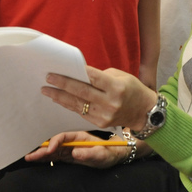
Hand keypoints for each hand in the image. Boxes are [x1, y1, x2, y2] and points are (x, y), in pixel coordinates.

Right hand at [25, 130, 127, 168]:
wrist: (115, 155)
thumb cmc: (109, 152)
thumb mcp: (102, 154)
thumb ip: (89, 153)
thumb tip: (76, 152)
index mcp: (79, 137)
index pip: (63, 137)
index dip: (54, 142)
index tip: (49, 150)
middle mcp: (72, 142)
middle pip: (54, 144)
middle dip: (42, 149)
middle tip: (31, 155)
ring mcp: (70, 149)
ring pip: (52, 151)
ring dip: (41, 154)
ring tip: (29, 158)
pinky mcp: (69, 157)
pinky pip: (55, 157)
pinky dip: (46, 159)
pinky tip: (37, 160)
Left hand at [43, 65, 157, 132]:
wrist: (144, 113)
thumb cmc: (132, 89)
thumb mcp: (121, 76)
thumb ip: (101, 76)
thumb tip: (79, 75)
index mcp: (117, 87)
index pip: (93, 78)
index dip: (76, 73)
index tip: (60, 69)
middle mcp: (111, 102)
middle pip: (82, 92)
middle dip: (63, 84)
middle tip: (48, 78)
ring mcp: (105, 114)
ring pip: (78, 104)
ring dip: (61, 97)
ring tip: (47, 90)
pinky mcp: (100, 123)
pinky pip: (81, 112)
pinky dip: (69, 105)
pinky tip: (59, 99)